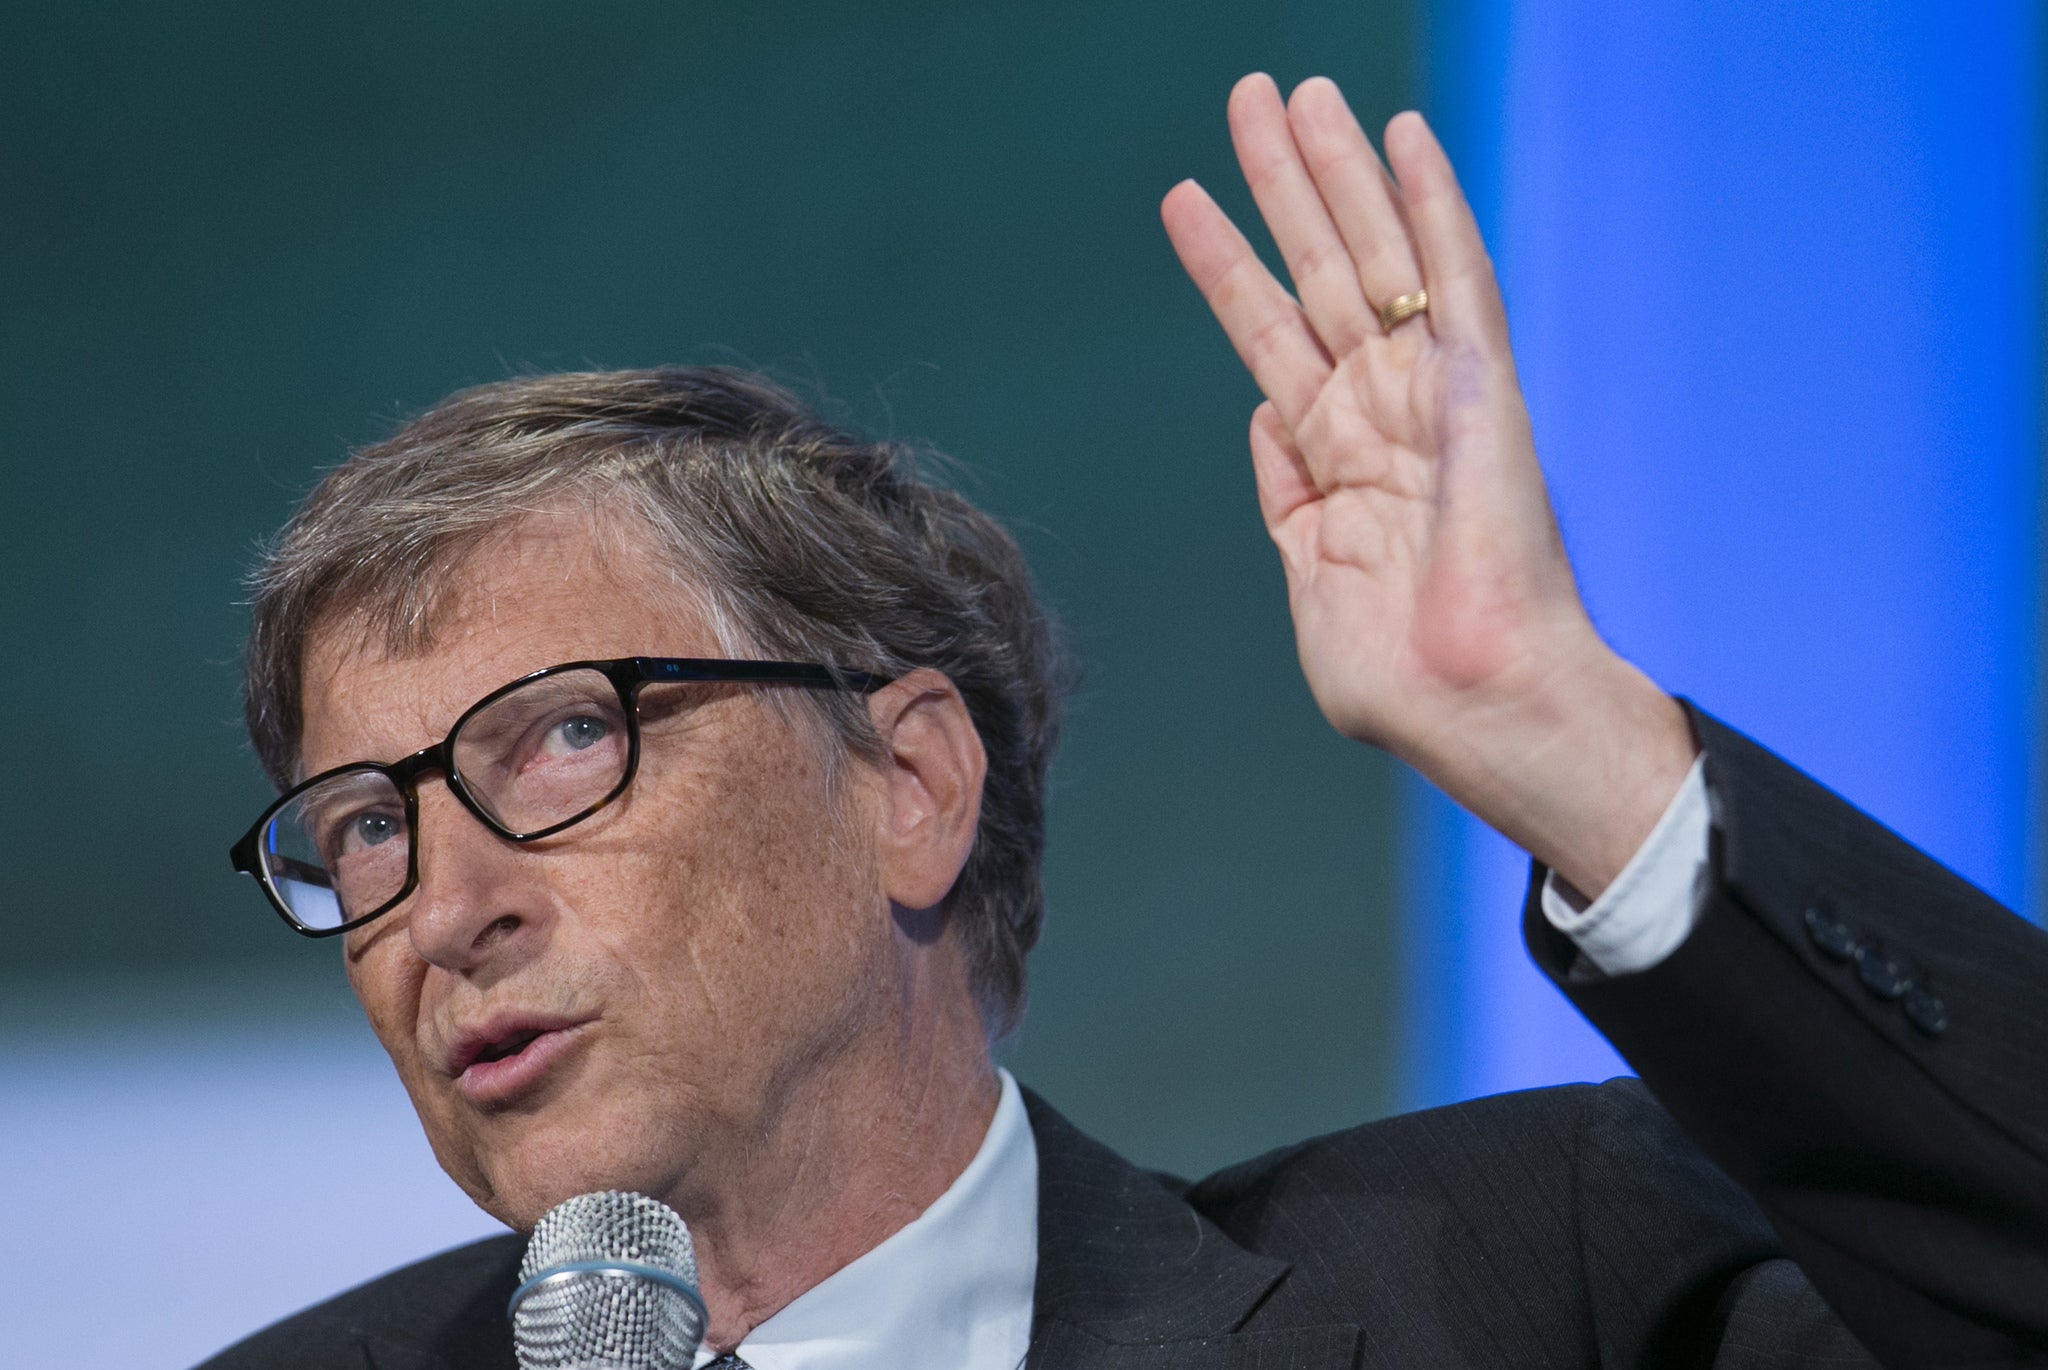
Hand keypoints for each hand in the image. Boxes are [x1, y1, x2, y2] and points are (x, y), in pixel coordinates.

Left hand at [1163, 74, 1693, 895]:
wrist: (1473, 706)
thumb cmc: (1401, 677)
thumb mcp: (1310, 576)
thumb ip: (1286, 496)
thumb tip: (1265, 417)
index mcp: (1338, 458)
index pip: (1270, 333)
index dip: (1228, 264)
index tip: (1186, 199)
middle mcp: (1382, 410)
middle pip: (1320, 270)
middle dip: (1281, 185)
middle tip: (1249, 96)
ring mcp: (1430, 394)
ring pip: (1376, 254)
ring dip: (1335, 172)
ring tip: (1294, 92)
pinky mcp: (1479, 389)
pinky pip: (1455, 279)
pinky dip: (1431, 206)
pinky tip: (1402, 139)